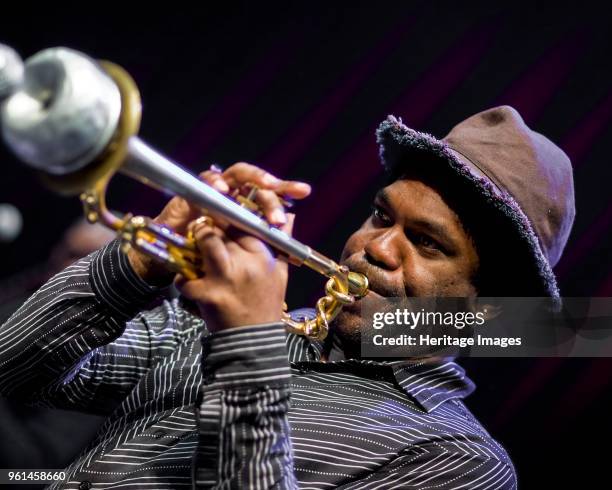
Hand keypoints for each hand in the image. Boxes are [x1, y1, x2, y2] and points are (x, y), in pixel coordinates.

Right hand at [127, 162, 310, 284]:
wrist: (174, 261)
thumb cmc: (210, 255)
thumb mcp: (241, 248)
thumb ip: (264, 235)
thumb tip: (293, 222)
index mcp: (246, 205)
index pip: (269, 192)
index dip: (286, 188)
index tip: (304, 191)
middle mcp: (232, 194)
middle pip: (255, 182)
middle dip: (271, 190)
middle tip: (280, 206)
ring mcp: (213, 190)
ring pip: (235, 176)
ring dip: (250, 180)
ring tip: (265, 186)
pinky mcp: (192, 192)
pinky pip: (204, 182)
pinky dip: (213, 184)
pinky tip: (222, 190)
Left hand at [175, 212, 295, 331]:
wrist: (255, 340)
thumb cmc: (267, 304)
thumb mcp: (280, 273)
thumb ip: (282, 242)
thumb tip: (289, 215)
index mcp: (263, 257)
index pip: (244, 225)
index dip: (229, 219)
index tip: (220, 219)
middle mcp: (246, 264)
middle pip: (222, 231)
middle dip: (209, 227)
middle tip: (201, 228)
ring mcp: (226, 278)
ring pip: (206, 243)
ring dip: (195, 240)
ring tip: (192, 245)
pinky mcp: (208, 294)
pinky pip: (187, 278)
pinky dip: (182, 279)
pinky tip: (186, 280)